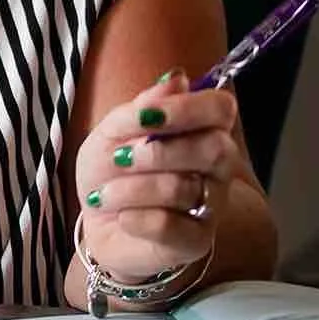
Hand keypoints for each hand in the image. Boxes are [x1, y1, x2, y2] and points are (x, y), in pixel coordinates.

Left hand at [72, 71, 240, 283]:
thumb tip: (177, 78)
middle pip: (215, 149)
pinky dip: (136, 218)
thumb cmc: (112, 171)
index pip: (221, 108)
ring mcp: (212, 206)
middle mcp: (217, 167)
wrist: (97, 225)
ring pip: (182, 188)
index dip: (186, 108)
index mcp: (202, 130)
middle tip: (122, 158)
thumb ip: (141, 108)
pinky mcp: (197, 241)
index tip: (145, 117)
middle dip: (158, 152)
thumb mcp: (111, 132)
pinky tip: (122, 218)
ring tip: (106, 195)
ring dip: (131, 189)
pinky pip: (171, 226)